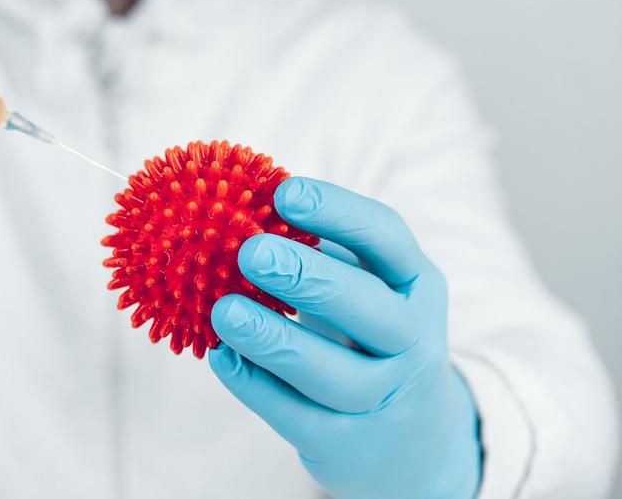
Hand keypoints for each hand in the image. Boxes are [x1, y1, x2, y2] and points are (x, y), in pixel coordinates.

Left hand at [209, 177, 480, 498]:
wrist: (412, 437)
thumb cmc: (365, 334)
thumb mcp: (362, 283)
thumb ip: (317, 245)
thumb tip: (238, 199)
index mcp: (415, 283)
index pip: (387, 238)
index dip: (339, 212)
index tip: (283, 191)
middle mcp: (412, 341)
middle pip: (371, 310)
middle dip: (310, 278)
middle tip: (251, 252)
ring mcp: (385, 398)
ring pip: (334, 374)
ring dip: (274, 340)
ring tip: (223, 311)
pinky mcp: (348, 444)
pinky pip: (299, 417)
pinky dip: (256, 387)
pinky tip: (221, 357)